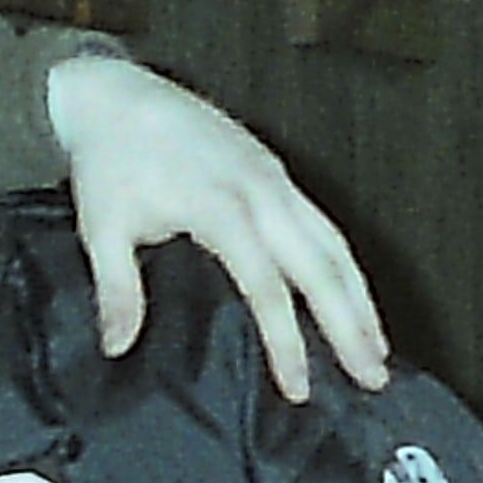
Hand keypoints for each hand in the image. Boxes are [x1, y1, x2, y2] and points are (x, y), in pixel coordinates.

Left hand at [41, 56, 389, 402]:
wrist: (116, 95)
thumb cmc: (110, 160)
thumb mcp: (103, 227)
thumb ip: (117, 290)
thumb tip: (118, 346)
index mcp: (220, 206)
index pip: (268, 286)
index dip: (287, 342)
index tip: (299, 388)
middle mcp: (261, 192)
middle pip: (322, 268)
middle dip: (352, 327)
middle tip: (373, 378)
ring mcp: (274, 179)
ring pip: (334, 245)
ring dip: (361, 299)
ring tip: (379, 349)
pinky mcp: (276, 173)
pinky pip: (323, 225)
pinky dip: (346, 266)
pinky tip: (354, 297)